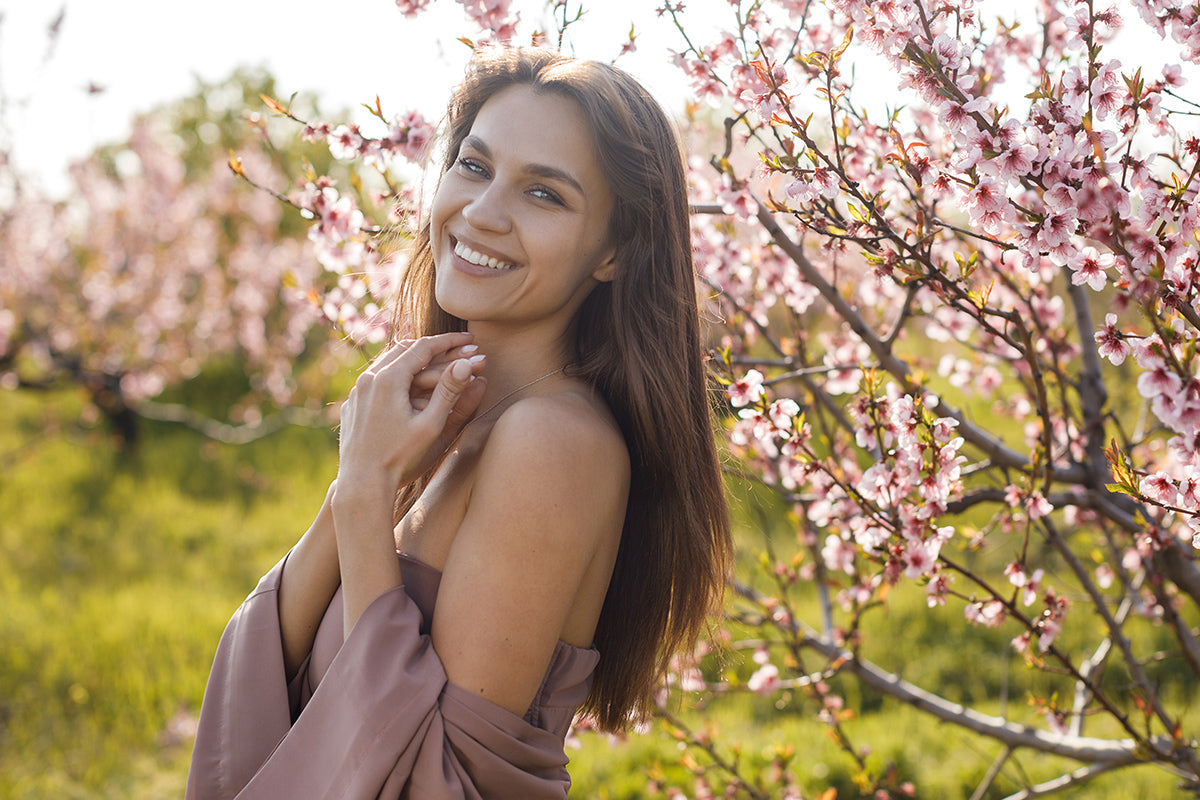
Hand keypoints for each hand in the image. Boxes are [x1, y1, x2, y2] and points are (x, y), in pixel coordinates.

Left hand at [336, 333, 486, 495]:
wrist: (362, 484)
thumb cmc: (400, 459)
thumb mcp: (431, 425)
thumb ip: (449, 392)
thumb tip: (467, 364)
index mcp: (389, 379)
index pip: (425, 347)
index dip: (451, 342)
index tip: (471, 340)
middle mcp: (369, 379)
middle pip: (406, 348)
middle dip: (435, 347)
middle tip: (459, 348)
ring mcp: (358, 391)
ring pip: (388, 362)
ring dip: (414, 358)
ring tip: (437, 360)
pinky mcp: (353, 404)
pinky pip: (376, 379)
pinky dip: (397, 374)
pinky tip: (408, 383)